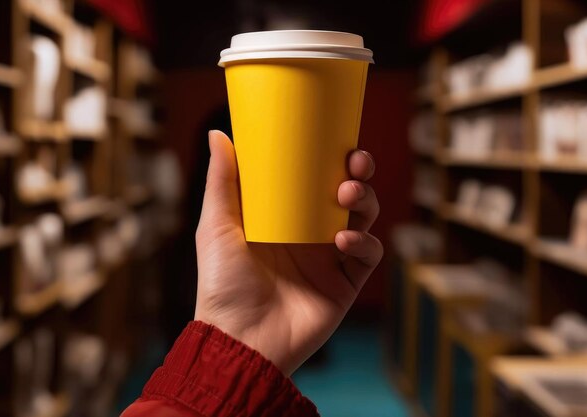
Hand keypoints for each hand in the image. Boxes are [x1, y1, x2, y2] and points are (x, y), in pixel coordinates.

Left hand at [194, 130, 382, 375]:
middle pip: (348, 193)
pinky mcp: (345, 284)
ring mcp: (330, 258)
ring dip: (364, 201)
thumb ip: (222, 181)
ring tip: (345, 195)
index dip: (333, 157)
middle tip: (354, 164)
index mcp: (285, 216)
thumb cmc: (222, 283)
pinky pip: (368, 255)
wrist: (240, 340)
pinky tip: (342, 238)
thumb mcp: (217, 226)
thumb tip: (219, 134)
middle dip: (359, 174)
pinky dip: (363, 242)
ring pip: (363, 218)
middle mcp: (311, 233)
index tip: (339, 138)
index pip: (317, 177)